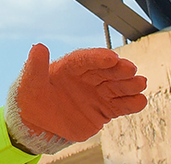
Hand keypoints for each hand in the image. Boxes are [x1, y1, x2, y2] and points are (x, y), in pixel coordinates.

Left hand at [9, 44, 147, 145]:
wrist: (37, 123)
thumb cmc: (31, 98)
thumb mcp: (29, 82)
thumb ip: (35, 66)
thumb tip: (38, 47)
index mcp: (69, 67)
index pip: (86, 59)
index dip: (99, 58)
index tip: (111, 57)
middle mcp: (86, 78)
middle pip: (106, 71)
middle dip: (119, 69)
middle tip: (130, 69)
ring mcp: (96, 93)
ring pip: (117, 86)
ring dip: (129, 84)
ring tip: (140, 83)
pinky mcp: (103, 109)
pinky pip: (120, 106)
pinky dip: (131, 103)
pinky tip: (140, 100)